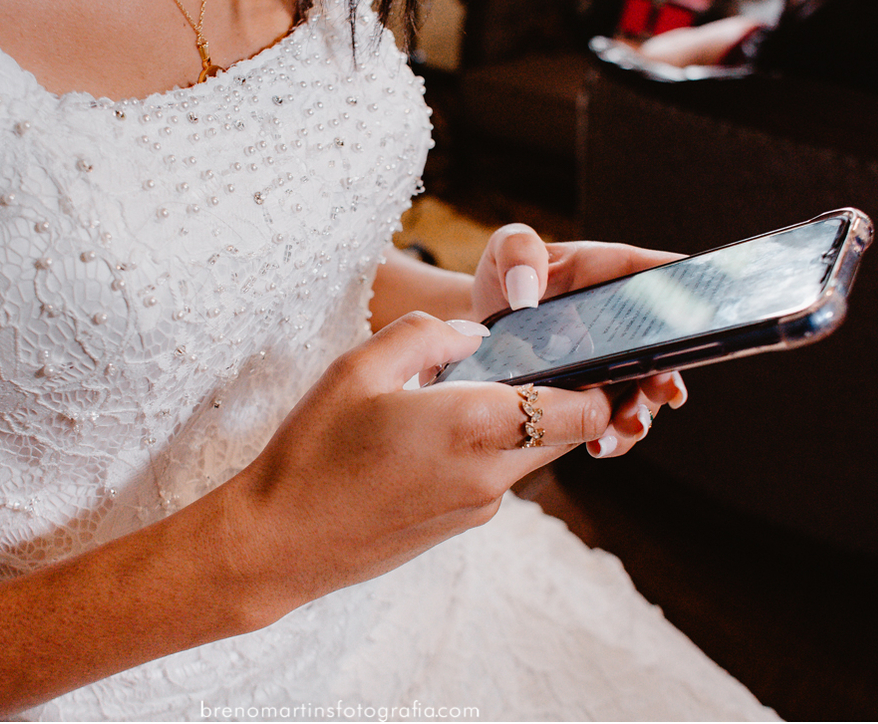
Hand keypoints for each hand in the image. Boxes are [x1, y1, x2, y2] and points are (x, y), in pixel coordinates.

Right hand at [220, 312, 613, 614]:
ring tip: (451, 393)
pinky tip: (425, 435)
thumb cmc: (313, 452)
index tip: (579, 351)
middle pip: (567, 432)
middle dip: (557, 395)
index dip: (598, 381)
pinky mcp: (459, 526)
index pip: (585, 410)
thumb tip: (474, 335)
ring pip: (527, 453)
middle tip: (513, 359)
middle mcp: (490, 475)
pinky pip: (493, 476)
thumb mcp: (358, 368)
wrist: (280, 543)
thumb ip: (426, 334)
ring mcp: (478, 508)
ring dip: (512, 421)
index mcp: (475, 427)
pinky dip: (481, 449)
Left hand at [469, 228, 690, 458]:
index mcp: (615, 275)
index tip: (705, 318)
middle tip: (662, 389)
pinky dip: (611, 436)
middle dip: (670, 371)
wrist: (481, 325)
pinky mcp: (594, 397)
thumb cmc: (505, 277)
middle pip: (666, 347)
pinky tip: (597, 445)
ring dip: (642, 412)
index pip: (665, 278)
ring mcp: (615, 363)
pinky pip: (612, 420)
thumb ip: (519, 250)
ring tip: (626, 425)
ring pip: (645, 392)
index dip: (693, 295)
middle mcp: (625, 323)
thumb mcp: (507, 249)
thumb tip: (527, 293)